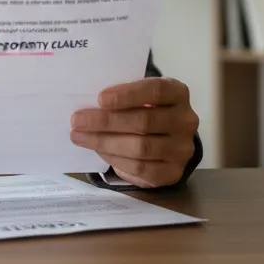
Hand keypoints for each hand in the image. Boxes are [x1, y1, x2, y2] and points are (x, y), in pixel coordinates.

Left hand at [70, 77, 198, 187]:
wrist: (166, 138)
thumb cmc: (144, 108)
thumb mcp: (138, 95)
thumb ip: (122, 96)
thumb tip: (88, 104)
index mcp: (178, 93)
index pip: (156, 90)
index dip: (128, 94)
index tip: (100, 99)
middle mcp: (186, 120)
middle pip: (144, 121)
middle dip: (106, 121)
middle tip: (77, 120)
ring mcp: (182, 148)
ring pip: (141, 147)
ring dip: (105, 142)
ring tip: (81, 137)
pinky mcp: (174, 172)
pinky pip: (141, 168)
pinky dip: (116, 160)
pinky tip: (99, 151)